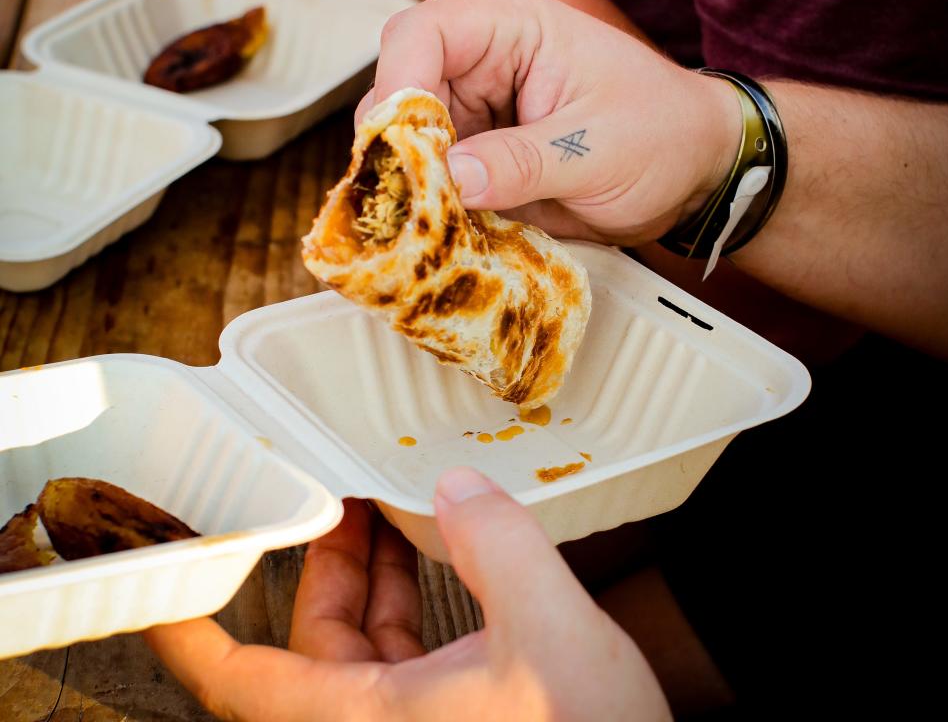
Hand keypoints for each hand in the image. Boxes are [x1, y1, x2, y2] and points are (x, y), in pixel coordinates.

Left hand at [146, 468, 668, 721]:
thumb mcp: (551, 635)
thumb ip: (499, 547)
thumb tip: (455, 487)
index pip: (245, 682)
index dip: (191, 633)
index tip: (161, 583)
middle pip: (307, 644)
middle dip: (315, 556)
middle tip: (323, 483)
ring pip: (357, 646)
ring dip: (367, 571)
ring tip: (381, 498)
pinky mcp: (448, 717)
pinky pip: (400, 654)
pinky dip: (406, 595)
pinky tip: (431, 545)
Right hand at [363, 0, 742, 244]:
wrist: (694, 168)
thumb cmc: (663, 133)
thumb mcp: (599, 150)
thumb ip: (523, 162)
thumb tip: (451, 179)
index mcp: (509, 23)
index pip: (421, 36)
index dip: (398, 88)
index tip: (403, 152)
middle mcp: (476, 58)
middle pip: (395, 89)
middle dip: (396, 147)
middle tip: (412, 204)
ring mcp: (470, 106)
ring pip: (402, 140)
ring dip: (408, 184)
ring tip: (428, 227)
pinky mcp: (472, 151)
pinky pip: (428, 175)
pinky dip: (428, 206)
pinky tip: (441, 234)